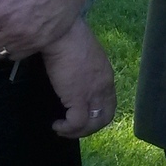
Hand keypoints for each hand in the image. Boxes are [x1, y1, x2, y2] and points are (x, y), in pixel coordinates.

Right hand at [41, 19, 116, 138]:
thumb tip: (71, 78)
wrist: (62, 34)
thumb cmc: (67, 39)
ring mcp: (93, 93)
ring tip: (62, 129)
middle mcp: (104, 86)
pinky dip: (66, 128)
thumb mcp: (83, 56)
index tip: (81, 117)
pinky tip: (56, 125)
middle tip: (72, 129)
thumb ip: (83, 70)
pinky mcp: (78, 97)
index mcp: (106, 75)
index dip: (97, 115)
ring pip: (92, 124)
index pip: (109, 103)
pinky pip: (76, 123)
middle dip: (89, 128)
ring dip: (77, 131)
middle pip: (105, 117)